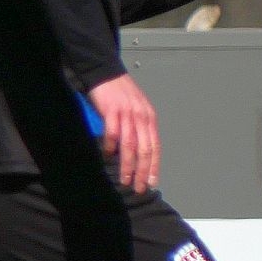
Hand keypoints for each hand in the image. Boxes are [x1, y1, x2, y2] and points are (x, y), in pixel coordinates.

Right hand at [87, 73, 158, 192]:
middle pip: (145, 149)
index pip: (155, 146)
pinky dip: (111, 146)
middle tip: (138, 187)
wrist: (106, 73)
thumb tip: (136, 151)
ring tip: (124, 179)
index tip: (151, 182)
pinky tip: (108, 155)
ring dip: (127, 165)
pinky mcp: (112, 110)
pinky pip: (112, 132)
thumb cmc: (119, 93)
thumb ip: (137, 128)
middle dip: (142, 170)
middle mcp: (141, 117)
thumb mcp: (135, 110)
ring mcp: (127, 113)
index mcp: (149, 118)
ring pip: (130, 144)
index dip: (154, 165)